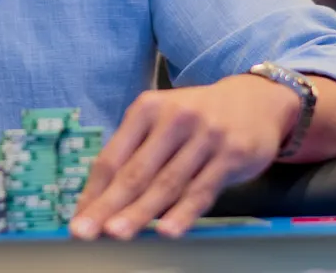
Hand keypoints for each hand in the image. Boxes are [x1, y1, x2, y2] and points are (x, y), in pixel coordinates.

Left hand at [70, 75, 298, 240]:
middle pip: (136, 172)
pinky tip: (167, 230)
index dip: (95, 190)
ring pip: (167, 184)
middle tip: (86, 230)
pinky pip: (202, 190)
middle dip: (109, 205)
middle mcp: (174, 119)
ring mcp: (205, 137)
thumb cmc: (197, 116)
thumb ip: (136, 151)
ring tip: (118, 233)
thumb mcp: (162, 119)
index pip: (114, 156)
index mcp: (147, 108)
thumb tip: (102, 196)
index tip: (79, 216)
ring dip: (140, 212)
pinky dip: (184, 213)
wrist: (256, 101)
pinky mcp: (231, 155)